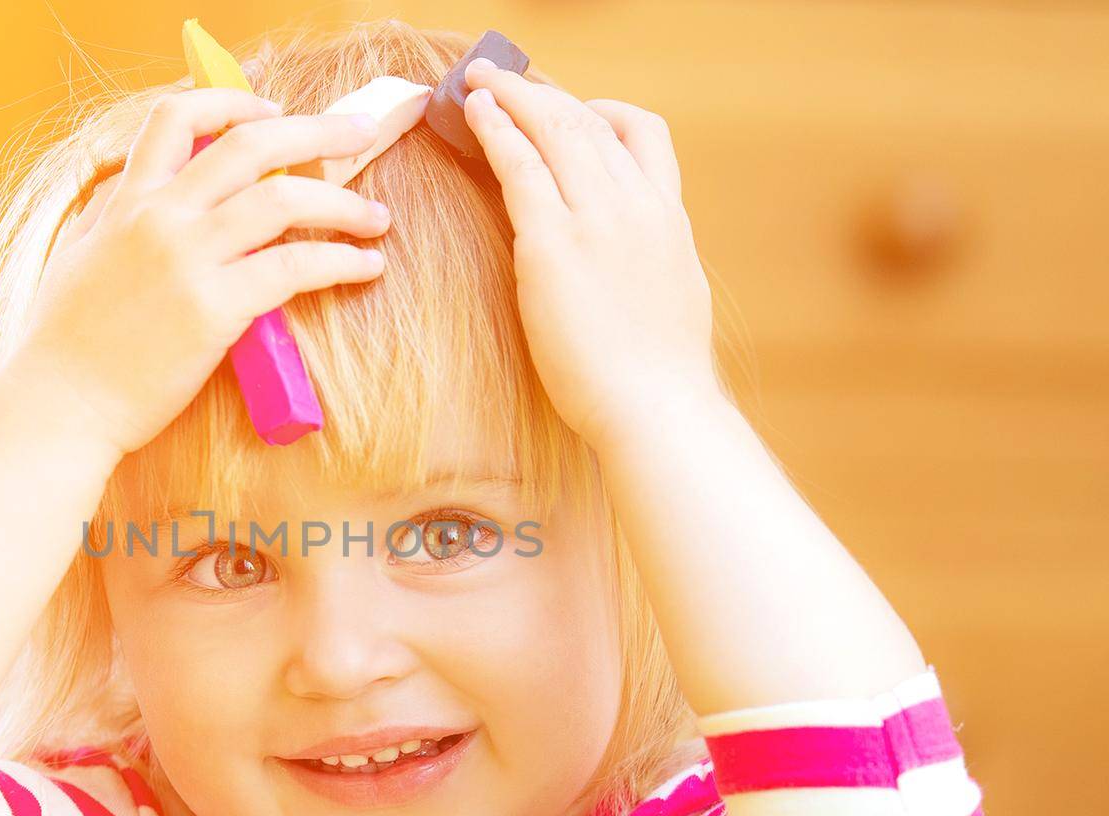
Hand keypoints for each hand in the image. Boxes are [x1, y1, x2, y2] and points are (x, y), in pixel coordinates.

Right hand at [14, 88, 390, 458]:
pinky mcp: (214, 311)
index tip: (274, 110)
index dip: (233, 103)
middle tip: (360, 134)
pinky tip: (366, 268)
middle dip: (318, 131)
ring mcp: (187, 260)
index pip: (177, 118)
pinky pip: (295, 268)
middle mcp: (159, 218)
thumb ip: (110, 218)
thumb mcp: (76, 258)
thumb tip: (134, 190)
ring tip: (378, 219)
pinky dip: (340, 261)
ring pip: (284, 200)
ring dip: (344, 204)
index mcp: (126, 202)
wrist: (56, 407)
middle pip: (251, 144)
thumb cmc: (62, 347)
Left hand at [461, 59, 720, 450]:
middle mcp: (638, 205)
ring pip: (555, 129)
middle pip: (590, 122)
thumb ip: (644, 260)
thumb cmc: (657, 376)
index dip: (600, 110)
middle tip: (507, 78)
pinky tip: (474, 113)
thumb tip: (621, 258)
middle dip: (543, 94)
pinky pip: (519, 166)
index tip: (570, 108)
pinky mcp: (554, 244)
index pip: (644, 134)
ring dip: (513, 96)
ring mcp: (598, 219)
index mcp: (670, 219)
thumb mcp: (669, 297)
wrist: (656, 408)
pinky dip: (496, 128)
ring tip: (479, 81)